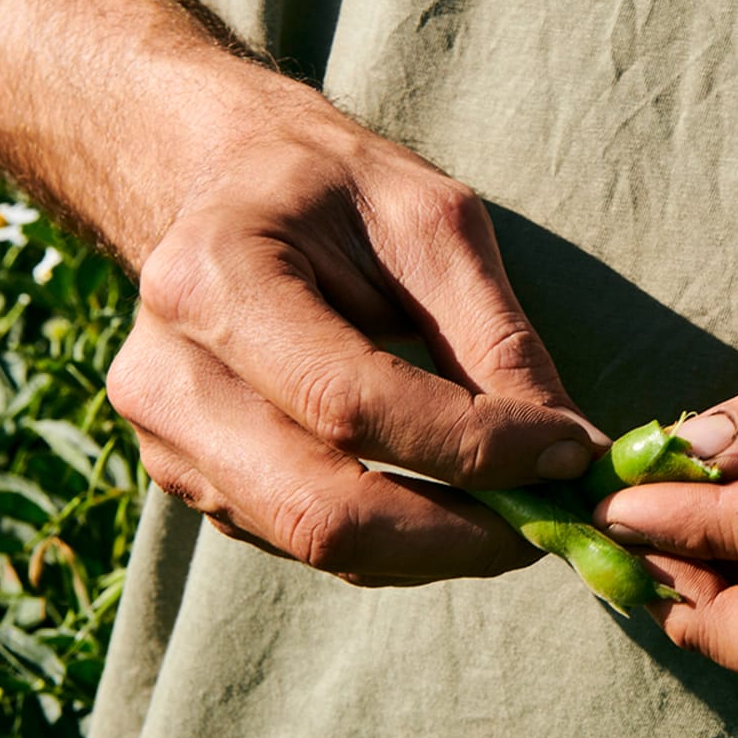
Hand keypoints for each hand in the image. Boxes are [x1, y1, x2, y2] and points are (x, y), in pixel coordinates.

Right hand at [107, 91, 602, 585]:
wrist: (230, 188)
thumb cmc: (339, 192)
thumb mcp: (436, 225)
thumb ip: (499, 341)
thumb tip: (573, 451)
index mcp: (213, 280)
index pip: (350, 404)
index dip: (473, 447)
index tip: (571, 452)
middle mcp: (164, 377)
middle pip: (321, 508)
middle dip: (460, 535)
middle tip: (555, 521)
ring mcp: (165, 444)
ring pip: (317, 545)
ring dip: (439, 549)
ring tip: (520, 512)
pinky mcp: (190, 483)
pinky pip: (306, 545)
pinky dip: (399, 543)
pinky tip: (455, 506)